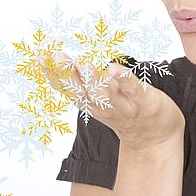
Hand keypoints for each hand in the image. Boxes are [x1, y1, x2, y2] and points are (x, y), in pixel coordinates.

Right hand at [40, 52, 184, 150]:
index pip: (68, 89)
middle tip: (58, 57)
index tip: (42, 58)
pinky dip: (124, 80)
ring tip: (83, 62)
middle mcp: (104, 107)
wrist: (154, 139)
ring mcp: (124, 106)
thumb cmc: (125, 111)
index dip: (53, 75)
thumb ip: (81, 82)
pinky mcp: (145, 102)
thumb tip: (59, 60)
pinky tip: (115, 69)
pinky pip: (134, 90)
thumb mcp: (98, 99)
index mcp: (91, 104)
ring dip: (93, 79)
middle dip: (69, 75)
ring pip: (105, 94)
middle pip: (82, 92)